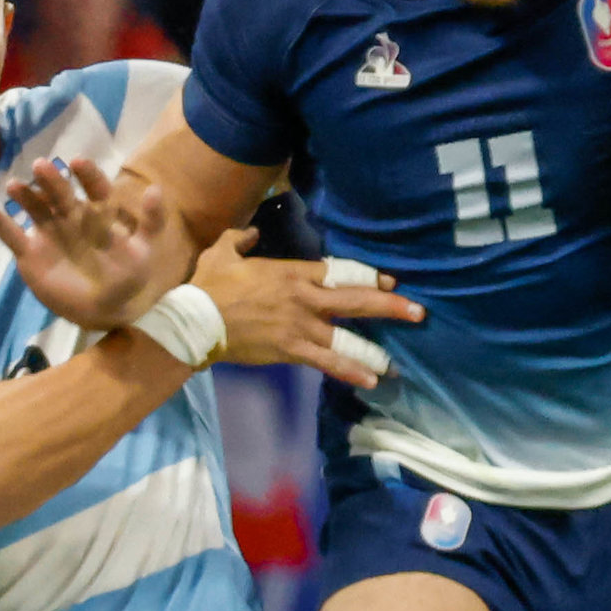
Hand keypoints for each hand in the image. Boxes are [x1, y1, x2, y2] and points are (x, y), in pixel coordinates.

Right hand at [0, 152, 187, 330]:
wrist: (99, 312)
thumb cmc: (125, 279)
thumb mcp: (143, 253)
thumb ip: (151, 223)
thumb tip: (157, 189)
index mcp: (99, 214)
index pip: (94, 189)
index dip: (87, 176)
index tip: (78, 162)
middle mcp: (71, 216)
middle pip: (60, 194)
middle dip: (52, 180)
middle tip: (41, 165)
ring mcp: (48, 232)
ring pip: (34, 208)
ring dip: (24, 195)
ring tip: (14, 186)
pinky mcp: (29, 251)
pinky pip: (10, 234)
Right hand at [189, 232, 420, 380]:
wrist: (192, 321)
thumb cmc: (207, 286)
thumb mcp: (223, 252)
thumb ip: (241, 239)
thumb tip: (251, 231)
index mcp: (293, 273)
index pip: (340, 272)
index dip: (368, 276)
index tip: (389, 280)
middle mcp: (304, 298)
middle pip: (356, 301)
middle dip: (389, 305)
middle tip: (417, 311)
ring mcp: (300, 326)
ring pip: (346, 337)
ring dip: (373, 347)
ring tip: (396, 360)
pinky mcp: (290, 351)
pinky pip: (326, 362)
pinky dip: (349, 370)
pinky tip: (370, 379)